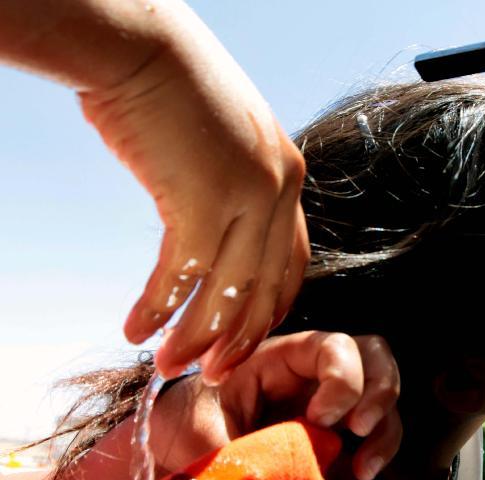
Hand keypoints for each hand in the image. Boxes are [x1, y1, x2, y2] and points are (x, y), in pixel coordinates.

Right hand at [81, 2, 309, 382]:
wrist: (141, 46)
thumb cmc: (175, 91)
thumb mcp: (228, 143)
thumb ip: (237, 188)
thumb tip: (218, 236)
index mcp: (288, 176)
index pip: (291, 261)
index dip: (271, 309)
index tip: (247, 339)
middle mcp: (278, 189)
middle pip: (267, 288)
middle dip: (240, 339)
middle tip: (216, 374)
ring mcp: (246, 195)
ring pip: (228, 292)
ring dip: (197, 336)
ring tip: (171, 366)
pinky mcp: (203, 200)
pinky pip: (184, 275)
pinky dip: (160, 307)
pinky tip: (138, 328)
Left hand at [152, 333, 400, 479]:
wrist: (177, 460)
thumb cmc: (184, 430)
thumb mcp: (198, 429)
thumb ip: (234, 443)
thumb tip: (274, 470)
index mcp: (281, 359)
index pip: (333, 346)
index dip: (343, 376)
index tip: (322, 418)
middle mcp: (316, 377)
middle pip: (375, 360)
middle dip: (379, 393)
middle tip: (360, 430)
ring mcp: (333, 408)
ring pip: (384, 403)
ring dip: (384, 435)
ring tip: (362, 471)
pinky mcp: (339, 444)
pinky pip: (373, 447)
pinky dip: (371, 467)